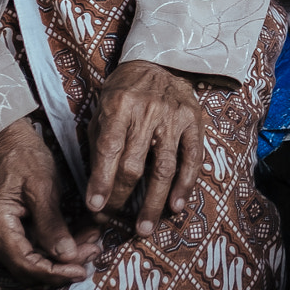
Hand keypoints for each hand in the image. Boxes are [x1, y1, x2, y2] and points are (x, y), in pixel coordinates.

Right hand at [0, 118, 100, 284]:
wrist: (9, 141)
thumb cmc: (25, 158)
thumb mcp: (42, 188)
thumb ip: (52, 224)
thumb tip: (67, 256)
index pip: (25, 262)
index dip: (55, 271)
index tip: (82, 270)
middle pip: (28, 265)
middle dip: (62, 264)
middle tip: (94, 253)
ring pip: (32, 258)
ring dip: (62, 255)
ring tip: (93, 243)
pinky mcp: (7, 231)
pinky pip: (31, 247)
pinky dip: (55, 245)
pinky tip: (81, 237)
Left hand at [86, 59, 207, 237]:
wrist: (159, 62)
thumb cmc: (124, 91)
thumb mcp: (103, 109)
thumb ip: (99, 143)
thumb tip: (95, 186)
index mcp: (120, 106)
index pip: (109, 150)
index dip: (102, 181)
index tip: (95, 207)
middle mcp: (147, 111)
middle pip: (135, 164)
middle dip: (123, 197)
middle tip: (116, 221)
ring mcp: (173, 117)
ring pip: (164, 167)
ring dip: (154, 202)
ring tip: (145, 228)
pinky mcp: (194, 121)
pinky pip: (192, 158)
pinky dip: (185, 185)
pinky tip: (177, 206)